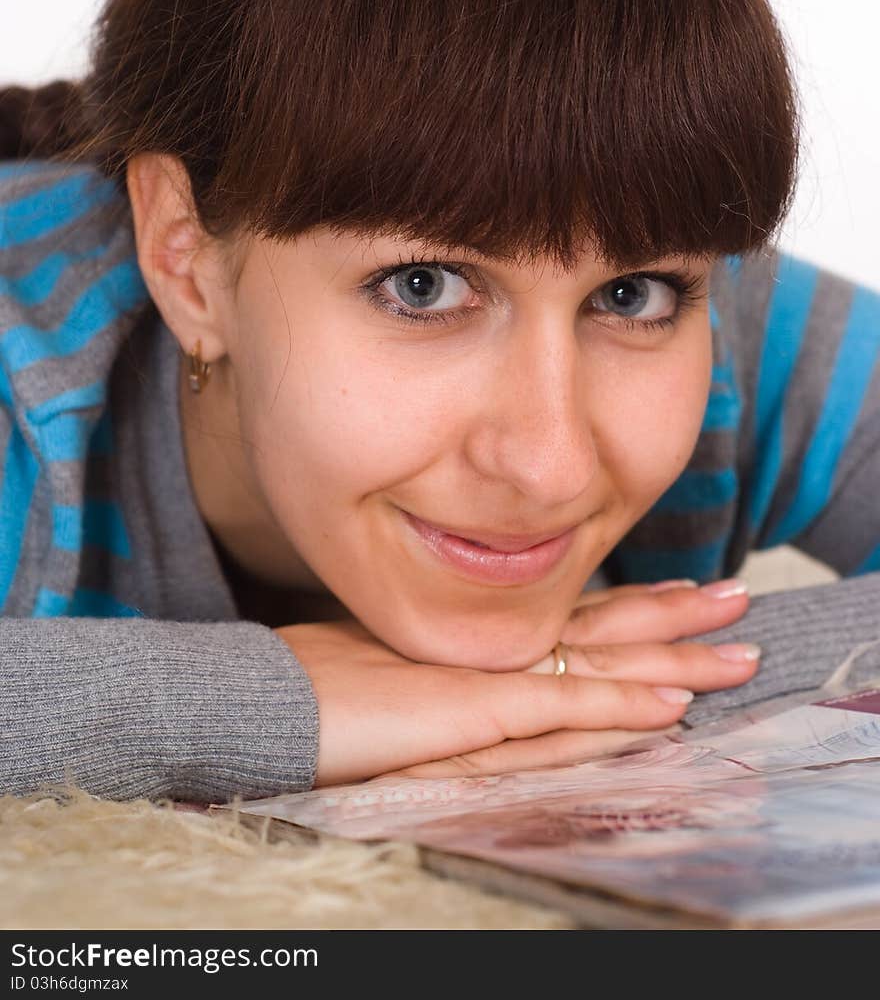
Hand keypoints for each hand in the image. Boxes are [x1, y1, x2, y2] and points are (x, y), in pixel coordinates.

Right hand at [273, 579, 755, 785]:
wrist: (271, 696)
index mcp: (484, 632)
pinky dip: (624, 710)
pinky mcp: (480, 709)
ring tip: (737, 652)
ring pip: (606, 664)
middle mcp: (499, 644)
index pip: (576, 614)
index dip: (634, 603)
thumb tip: (486, 669)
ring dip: (676, 660)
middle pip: (606, 627)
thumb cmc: (319, 681)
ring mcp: (493, 674)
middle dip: (677, 615)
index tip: (680, 591)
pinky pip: (569, 711)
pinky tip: (673, 709)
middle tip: (737, 597)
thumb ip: (451, 663)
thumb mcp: (400, 665)